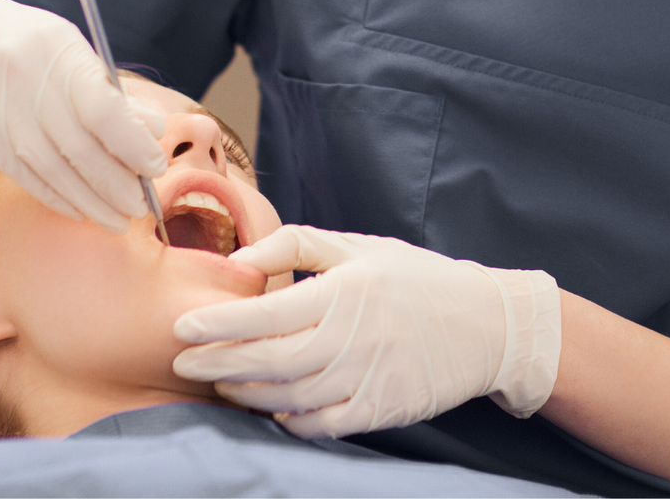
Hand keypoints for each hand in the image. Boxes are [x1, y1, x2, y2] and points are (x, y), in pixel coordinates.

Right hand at [0, 0, 167, 231]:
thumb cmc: (21, 41)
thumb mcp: (65, 49)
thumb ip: (108, 89)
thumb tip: (155, 128)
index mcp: (56, 47)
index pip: (103, 107)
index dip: (133, 144)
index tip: (156, 169)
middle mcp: (22, 73)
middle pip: (77, 144)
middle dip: (114, 183)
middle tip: (141, 207)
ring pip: (48, 165)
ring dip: (87, 199)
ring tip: (115, 219)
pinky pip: (19, 171)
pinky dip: (53, 194)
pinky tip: (77, 209)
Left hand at [172, 225, 560, 438]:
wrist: (487, 325)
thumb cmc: (417, 280)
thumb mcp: (360, 246)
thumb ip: (296, 245)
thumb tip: (239, 262)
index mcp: (344, 292)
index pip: (265, 314)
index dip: (217, 323)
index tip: (182, 327)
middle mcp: (351, 338)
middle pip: (266, 360)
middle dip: (216, 363)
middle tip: (183, 362)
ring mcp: (365, 378)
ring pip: (286, 396)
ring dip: (245, 392)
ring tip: (221, 382)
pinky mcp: (379, 409)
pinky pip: (319, 424)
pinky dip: (287, 419)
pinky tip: (270, 406)